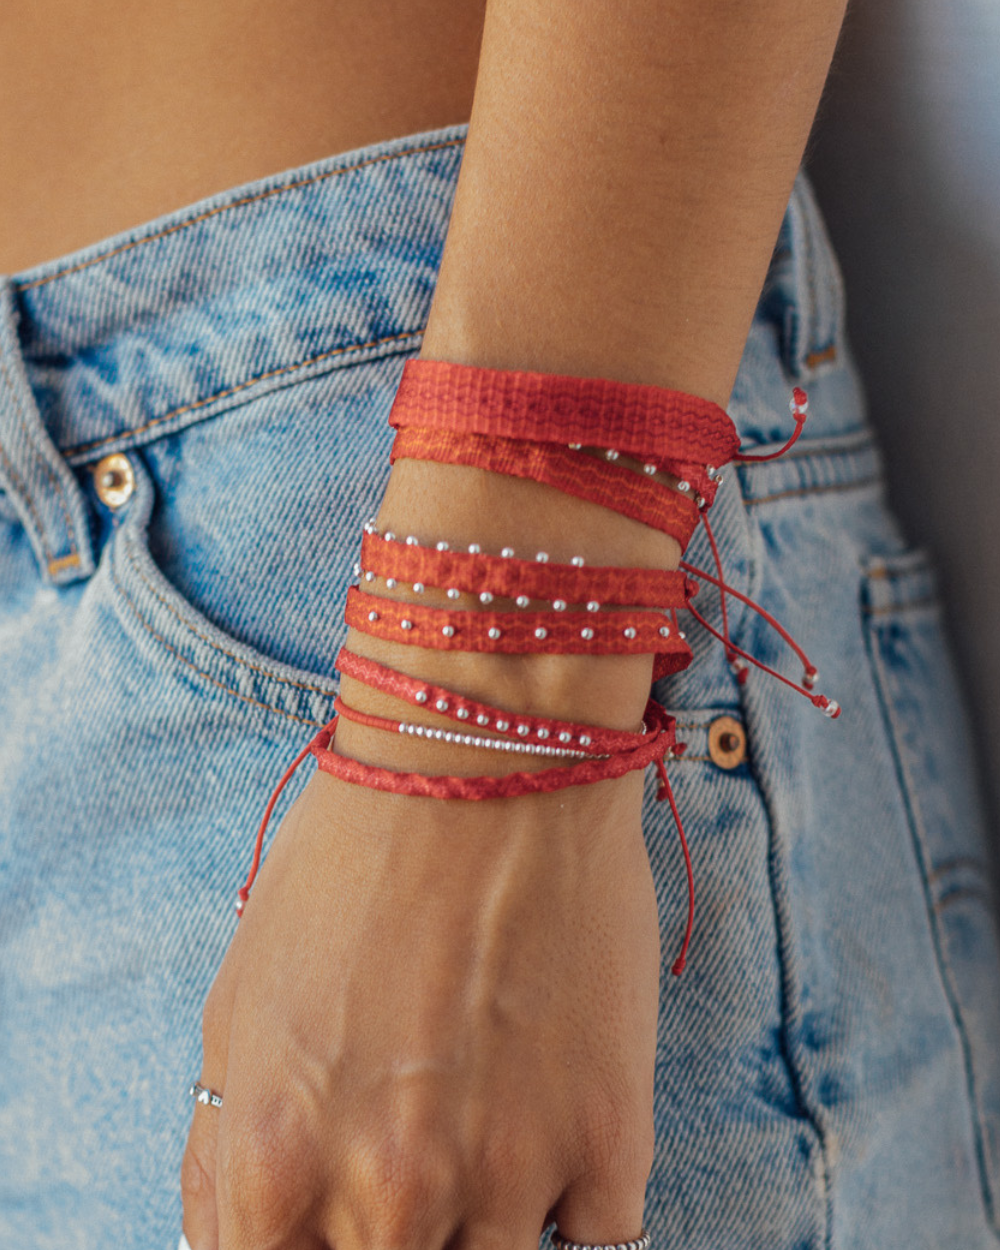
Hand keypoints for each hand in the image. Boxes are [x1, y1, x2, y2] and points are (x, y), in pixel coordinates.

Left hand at [180, 759, 659, 1248]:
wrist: (493, 767)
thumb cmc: (356, 861)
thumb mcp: (238, 999)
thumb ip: (220, 1154)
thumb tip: (233, 1244)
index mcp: (277, 1161)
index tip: (329, 1226)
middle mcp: (388, 1192)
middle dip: (387, 1238)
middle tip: (409, 1160)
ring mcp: (508, 1175)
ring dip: (476, 1229)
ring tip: (477, 1131)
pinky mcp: (611, 1140)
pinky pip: (594, 1247)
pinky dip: (566, 1208)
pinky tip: (545, 1129)